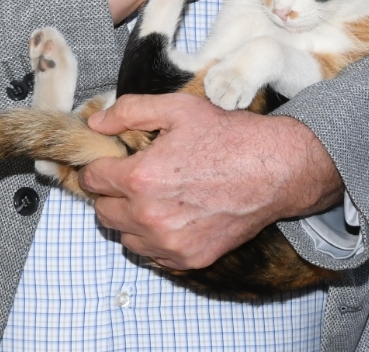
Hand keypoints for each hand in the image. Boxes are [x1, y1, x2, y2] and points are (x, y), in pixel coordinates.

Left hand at [79, 92, 343, 269]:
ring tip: (152, 197)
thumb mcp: (178, 108)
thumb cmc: (228, 136)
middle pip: (102, 212)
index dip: (99, 165)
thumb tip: (96, 124)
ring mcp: (170, 243)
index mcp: (141, 178)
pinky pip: (152, 255)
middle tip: (132, 177)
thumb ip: (128, 112)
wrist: (276, 170)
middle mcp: (150, 217)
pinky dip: (153, 239)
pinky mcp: (190, 259)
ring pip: (125, 237)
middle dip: (110, 192)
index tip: (112, 160)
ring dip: (129, 218)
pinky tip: (171, 216)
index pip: (92, 179)